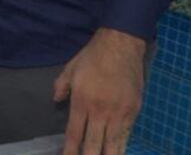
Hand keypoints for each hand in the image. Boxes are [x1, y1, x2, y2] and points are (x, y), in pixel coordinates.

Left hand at [55, 28, 146, 154]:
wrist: (120, 45)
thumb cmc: (93, 56)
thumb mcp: (70, 69)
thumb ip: (61, 87)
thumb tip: (56, 100)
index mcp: (82, 102)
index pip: (75, 134)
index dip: (70, 151)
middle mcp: (101, 111)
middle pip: (94, 145)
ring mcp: (120, 113)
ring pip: (114, 145)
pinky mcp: (134, 111)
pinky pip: (127, 134)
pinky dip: (121, 146)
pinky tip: (117, 151)